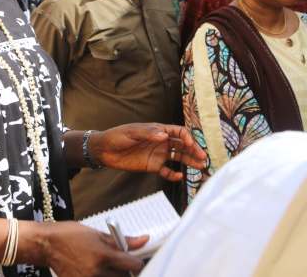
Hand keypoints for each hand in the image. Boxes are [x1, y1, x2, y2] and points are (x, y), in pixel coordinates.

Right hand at [45, 221, 146, 276]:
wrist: (47, 245)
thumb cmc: (70, 235)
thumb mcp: (98, 233)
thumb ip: (123, 240)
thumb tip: (144, 240)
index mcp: (103, 255)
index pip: (133, 265)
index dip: (136, 262)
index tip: (133, 260)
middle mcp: (97, 272)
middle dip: (126, 272)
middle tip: (120, 264)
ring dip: (114, 276)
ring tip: (107, 268)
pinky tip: (97, 272)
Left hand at [90, 124, 206, 180]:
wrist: (104, 150)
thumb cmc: (117, 136)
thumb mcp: (132, 132)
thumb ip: (148, 133)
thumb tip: (164, 135)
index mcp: (158, 130)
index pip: (178, 132)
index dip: (187, 137)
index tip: (190, 144)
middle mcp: (162, 142)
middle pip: (182, 145)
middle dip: (194, 150)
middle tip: (202, 157)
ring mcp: (158, 154)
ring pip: (178, 158)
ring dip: (189, 161)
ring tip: (200, 166)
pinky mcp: (153, 166)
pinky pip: (166, 171)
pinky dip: (173, 174)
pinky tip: (179, 177)